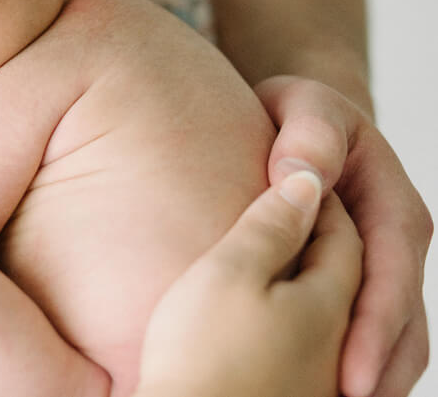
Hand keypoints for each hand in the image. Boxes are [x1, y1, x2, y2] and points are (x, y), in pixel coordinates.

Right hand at [137, 170, 361, 396]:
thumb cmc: (202, 356)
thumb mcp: (229, 273)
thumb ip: (271, 225)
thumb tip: (305, 184)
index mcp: (330, 303)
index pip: (343, 236)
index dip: (317, 199)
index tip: (288, 177)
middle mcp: (340, 345)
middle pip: (350, 278)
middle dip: (329, 241)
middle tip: (291, 211)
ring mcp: (321, 381)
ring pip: (336, 318)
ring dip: (318, 283)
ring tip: (284, 264)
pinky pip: (318, 351)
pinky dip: (307, 324)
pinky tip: (276, 325)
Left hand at [257, 76, 431, 396]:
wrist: (300, 122)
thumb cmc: (297, 115)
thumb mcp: (303, 105)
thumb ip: (309, 133)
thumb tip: (301, 176)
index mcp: (393, 210)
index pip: (389, 281)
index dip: (372, 332)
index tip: (348, 377)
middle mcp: (399, 249)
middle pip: (401, 327)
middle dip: (378, 375)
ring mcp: (386, 272)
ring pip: (393, 342)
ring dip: (374, 381)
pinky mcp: (362, 288)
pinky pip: (367, 338)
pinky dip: (354, 368)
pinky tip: (317, 394)